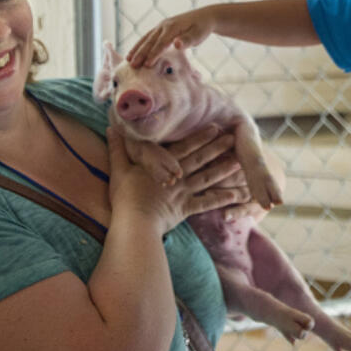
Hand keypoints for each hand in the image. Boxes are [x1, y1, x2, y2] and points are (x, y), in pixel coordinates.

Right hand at [107, 124, 247, 233]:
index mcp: (163, 166)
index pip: (185, 148)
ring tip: (239, 162)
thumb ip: (118, 149)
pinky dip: (220, 199)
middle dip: (217, 148)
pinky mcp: (186, 210)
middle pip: (200, 160)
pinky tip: (235, 195)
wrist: (134, 224)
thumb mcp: (119, 169)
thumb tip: (112, 128)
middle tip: (233, 138)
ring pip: (207, 179)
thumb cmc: (125, 197)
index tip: (215, 127)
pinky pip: (206, 204)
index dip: (200, 137)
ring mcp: (184, 193)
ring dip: (223, 170)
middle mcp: (178, 177)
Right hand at [127, 9, 216, 67]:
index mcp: (172, 27)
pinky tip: (135, 53)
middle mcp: (163, 25)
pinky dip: (140, 45)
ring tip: (128, 59)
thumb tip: (176, 44)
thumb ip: (187, 40)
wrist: (204, 17)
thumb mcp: (198, 35)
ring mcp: (161, 26)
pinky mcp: (161, 28)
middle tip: (132, 65)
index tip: (146, 65)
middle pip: (149, 41)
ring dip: (136, 49)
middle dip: (140, 53)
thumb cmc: (202, 28)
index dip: (153, 54)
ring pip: (146, 38)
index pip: (161, 43)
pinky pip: (148, 37)